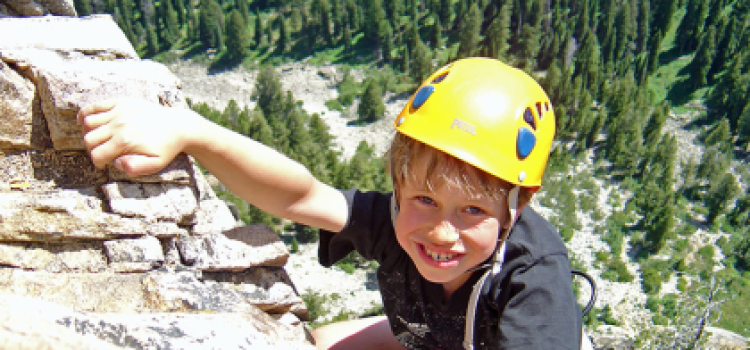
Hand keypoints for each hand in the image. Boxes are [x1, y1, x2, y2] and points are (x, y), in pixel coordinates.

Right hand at [77, 98, 198, 176]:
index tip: (104, 164)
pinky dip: (85, 114)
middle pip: (89, 139)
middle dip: (92, 149)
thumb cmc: (165, 148)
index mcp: (125, 141)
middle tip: (102, 152)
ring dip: (87, 133)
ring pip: (88, 122)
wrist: (178, 126)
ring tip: (97, 140)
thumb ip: (134, 168)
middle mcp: (119, 124)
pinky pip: (94, 106)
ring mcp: (119, 111)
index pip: (97, 154)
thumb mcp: (155, 165)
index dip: (98, 162)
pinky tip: (83, 122)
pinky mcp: (121, 102)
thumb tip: (115, 163)